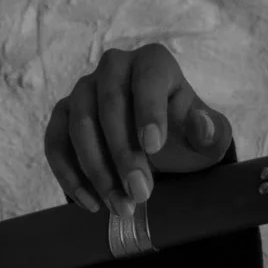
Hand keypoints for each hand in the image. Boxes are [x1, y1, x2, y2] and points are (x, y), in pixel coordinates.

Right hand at [44, 42, 232, 215]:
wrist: (162, 145)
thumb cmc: (185, 135)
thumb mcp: (207, 138)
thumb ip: (211, 132)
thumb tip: (201, 126)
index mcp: (153, 62)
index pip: (148, 79)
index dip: (148, 112)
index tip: (154, 147)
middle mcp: (113, 67)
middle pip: (109, 106)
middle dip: (122, 154)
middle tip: (140, 193)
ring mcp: (83, 89)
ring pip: (79, 125)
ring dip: (97, 170)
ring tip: (121, 206)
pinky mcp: (63, 115)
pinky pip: (55, 142)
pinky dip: (69, 175)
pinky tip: (90, 203)